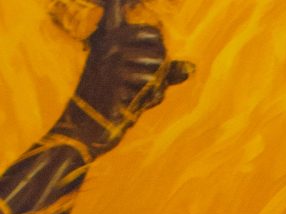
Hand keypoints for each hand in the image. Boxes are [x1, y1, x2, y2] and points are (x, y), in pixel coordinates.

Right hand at [75, 17, 191, 139]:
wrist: (89, 124)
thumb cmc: (117, 102)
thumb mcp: (139, 82)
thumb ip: (164, 72)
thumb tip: (190, 68)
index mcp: (110, 36)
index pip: (114, 3)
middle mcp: (109, 41)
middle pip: (157, 44)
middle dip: (160, 67)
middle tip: (145, 81)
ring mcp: (112, 58)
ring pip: (158, 68)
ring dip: (155, 88)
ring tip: (135, 94)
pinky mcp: (116, 77)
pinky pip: (153, 87)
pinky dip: (150, 99)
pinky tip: (132, 103)